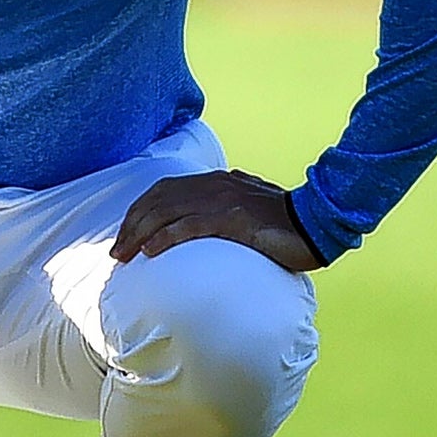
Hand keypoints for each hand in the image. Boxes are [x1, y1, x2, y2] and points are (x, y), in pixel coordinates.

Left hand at [112, 170, 325, 271]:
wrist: (319, 221)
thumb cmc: (288, 223)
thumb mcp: (251, 209)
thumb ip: (228, 209)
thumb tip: (211, 223)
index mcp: (218, 181)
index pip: (165, 190)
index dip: (140, 212)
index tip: (126, 235)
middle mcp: (216, 185)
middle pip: (159, 201)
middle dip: (132, 225)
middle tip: (116, 252)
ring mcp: (224, 201)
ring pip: (168, 213)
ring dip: (140, 234)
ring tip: (125, 255)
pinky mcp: (234, 219)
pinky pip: (191, 226)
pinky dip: (166, 237)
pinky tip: (151, 252)